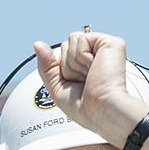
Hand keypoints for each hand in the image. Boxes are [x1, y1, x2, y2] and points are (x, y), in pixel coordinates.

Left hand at [33, 29, 146, 144]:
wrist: (102, 111)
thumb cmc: (85, 108)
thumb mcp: (57, 87)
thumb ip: (46, 66)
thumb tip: (37, 44)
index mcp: (86, 66)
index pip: (63, 54)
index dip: (62, 71)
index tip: (77, 86)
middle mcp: (96, 56)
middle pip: (66, 45)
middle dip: (68, 66)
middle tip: (84, 81)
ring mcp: (104, 49)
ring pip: (72, 40)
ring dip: (74, 63)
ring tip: (90, 75)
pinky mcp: (111, 43)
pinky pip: (80, 38)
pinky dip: (81, 56)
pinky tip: (95, 67)